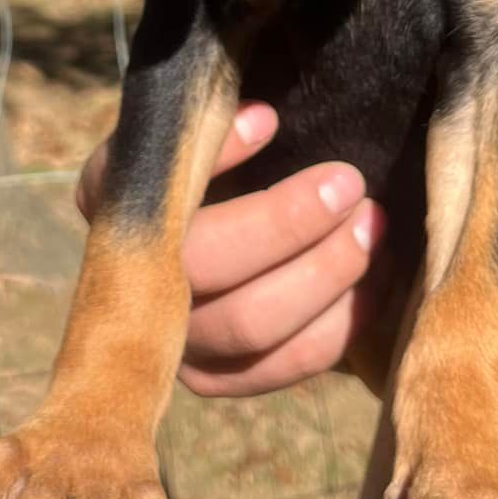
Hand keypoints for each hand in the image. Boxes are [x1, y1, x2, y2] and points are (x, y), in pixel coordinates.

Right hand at [78, 101, 392, 395]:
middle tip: (352, 186)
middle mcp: (134, 288)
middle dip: (290, 226)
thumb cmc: (219, 168)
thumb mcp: (204, 137)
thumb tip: (260, 121)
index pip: (158, 201)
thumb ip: (218, 128)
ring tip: (374, 225)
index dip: (209, 163)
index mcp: (118, 214)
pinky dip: (341, 324)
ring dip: (327, 275)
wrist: (224, 225)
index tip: (273, 123)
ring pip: (253, 327)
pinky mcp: (220, 377)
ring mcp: (177, 342)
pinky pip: (285, 366)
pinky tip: (379, 276)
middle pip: (208, 270)